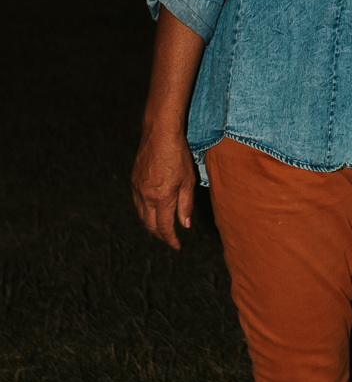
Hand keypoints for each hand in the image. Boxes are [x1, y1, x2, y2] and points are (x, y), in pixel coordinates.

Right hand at [131, 126, 197, 249]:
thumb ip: (185, 204)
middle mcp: (146, 196)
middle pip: (150, 225)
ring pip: (141, 215)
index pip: (164, 228)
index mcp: (162, 198)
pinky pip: (137, 203)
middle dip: (160, 236)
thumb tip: (185, 225)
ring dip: (151, 225)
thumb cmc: (178, 155)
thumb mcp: (188, 180)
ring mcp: (137, 188)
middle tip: (169, 240)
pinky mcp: (133, 180)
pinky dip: (144, 212)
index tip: (177, 247)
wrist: (159, 134)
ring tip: (161, 229)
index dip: (170, 240)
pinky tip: (151, 211)